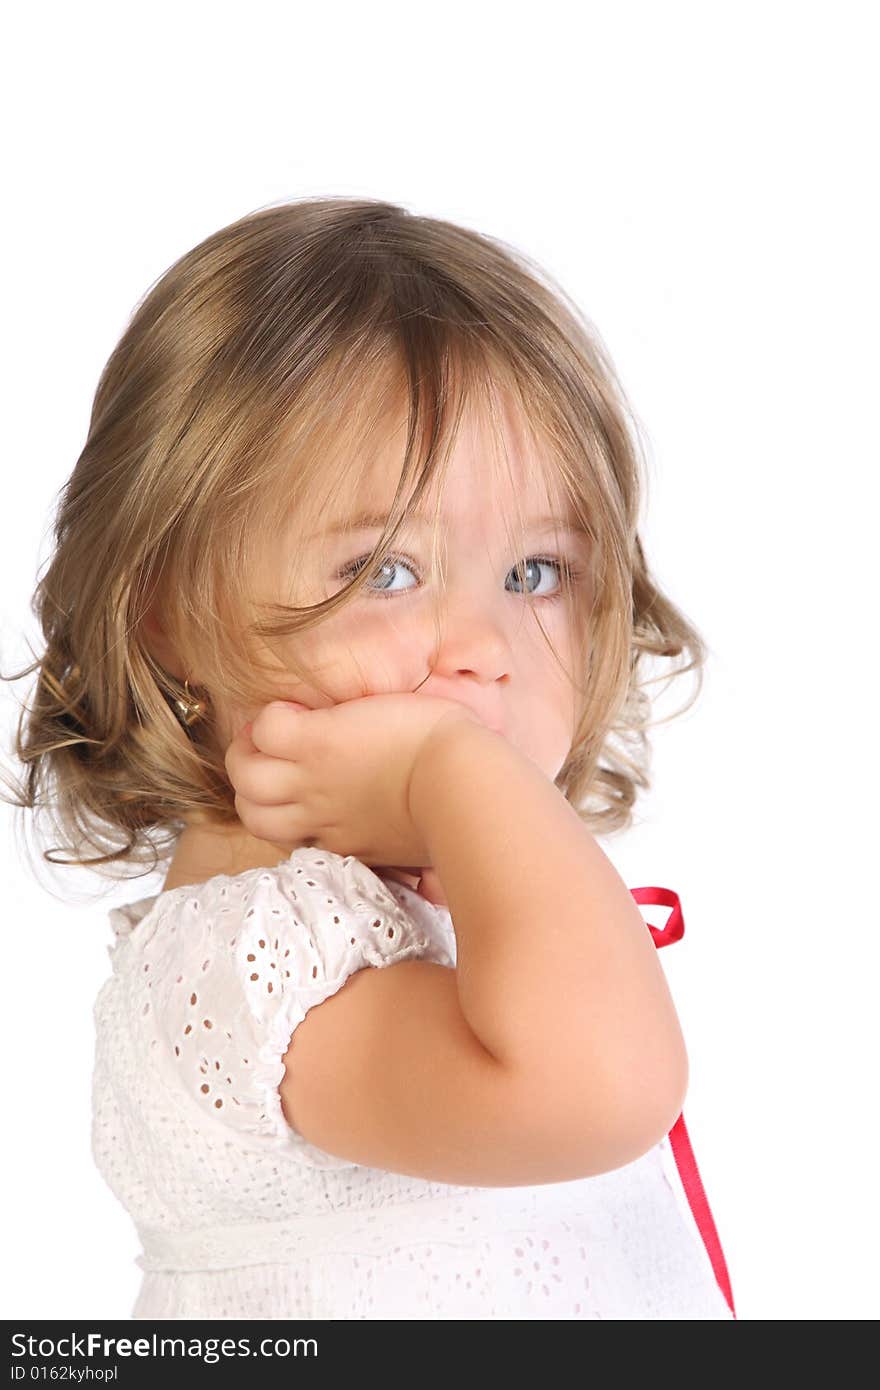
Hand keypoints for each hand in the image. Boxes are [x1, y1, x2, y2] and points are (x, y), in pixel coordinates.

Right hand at [224, 693, 480, 867]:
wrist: (461, 783)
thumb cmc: (459, 808)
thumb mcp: (424, 850)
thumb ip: (410, 861)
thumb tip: (428, 888)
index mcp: (344, 841)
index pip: (287, 837)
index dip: (284, 812)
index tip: (301, 790)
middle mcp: (319, 814)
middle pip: (251, 813)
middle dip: (253, 785)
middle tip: (275, 755)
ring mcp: (314, 779)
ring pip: (245, 776)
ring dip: (250, 750)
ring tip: (275, 731)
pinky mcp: (318, 741)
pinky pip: (267, 731)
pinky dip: (272, 718)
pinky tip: (297, 711)